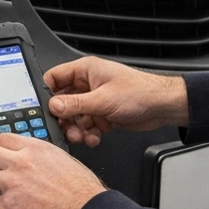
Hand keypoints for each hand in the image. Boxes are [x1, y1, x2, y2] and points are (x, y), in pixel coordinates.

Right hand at [44, 56, 188, 147]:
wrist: (163, 106)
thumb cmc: (140, 92)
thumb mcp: (102, 99)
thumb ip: (75, 104)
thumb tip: (53, 106)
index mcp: (85, 70)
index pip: (54, 78)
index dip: (47, 94)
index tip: (44, 110)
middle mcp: (88, 84)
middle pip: (63, 101)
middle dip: (64, 118)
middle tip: (65, 129)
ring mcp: (95, 99)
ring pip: (75, 116)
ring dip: (76, 129)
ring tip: (82, 136)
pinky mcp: (103, 113)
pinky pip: (87, 125)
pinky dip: (88, 133)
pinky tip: (94, 138)